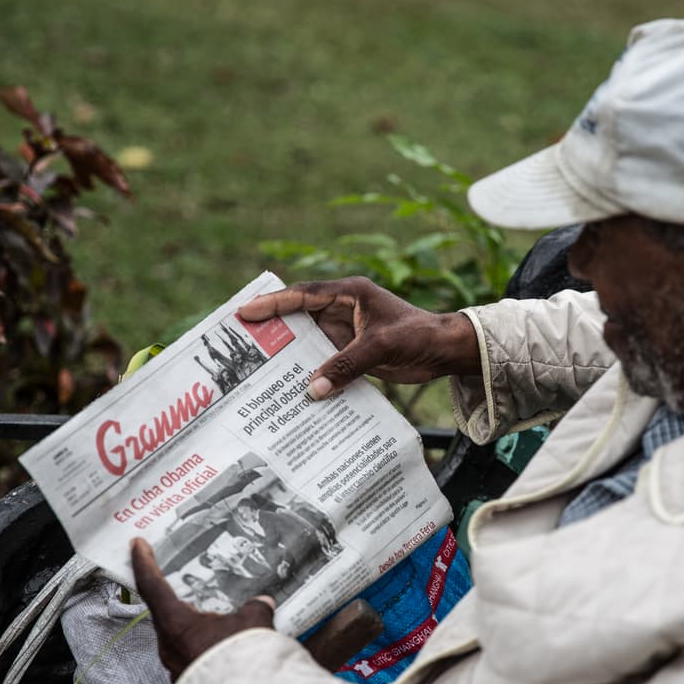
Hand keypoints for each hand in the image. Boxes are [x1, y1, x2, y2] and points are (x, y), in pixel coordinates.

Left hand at [131, 538, 275, 679]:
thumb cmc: (237, 659)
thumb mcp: (252, 622)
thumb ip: (255, 608)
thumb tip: (261, 603)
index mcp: (175, 622)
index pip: (152, 584)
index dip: (143, 561)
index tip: (136, 545)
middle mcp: (168, 644)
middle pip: (165, 610)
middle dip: (175, 593)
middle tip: (182, 576)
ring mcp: (176, 665)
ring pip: (180, 634)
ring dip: (194, 621)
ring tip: (215, 611)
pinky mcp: (189, 680)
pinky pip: (193, 653)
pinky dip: (205, 642)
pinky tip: (225, 641)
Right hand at [238, 276, 479, 398]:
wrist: (444, 351)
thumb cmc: (418, 336)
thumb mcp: (380, 347)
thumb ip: (346, 365)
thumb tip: (312, 390)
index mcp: (348, 293)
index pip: (302, 295)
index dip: (272, 303)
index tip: (245, 311)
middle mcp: (342, 309)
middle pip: (298, 316)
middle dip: (271, 327)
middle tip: (239, 341)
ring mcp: (345, 331)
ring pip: (308, 341)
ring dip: (288, 353)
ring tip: (257, 368)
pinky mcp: (352, 352)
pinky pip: (323, 361)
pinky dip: (309, 371)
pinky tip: (291, 387)